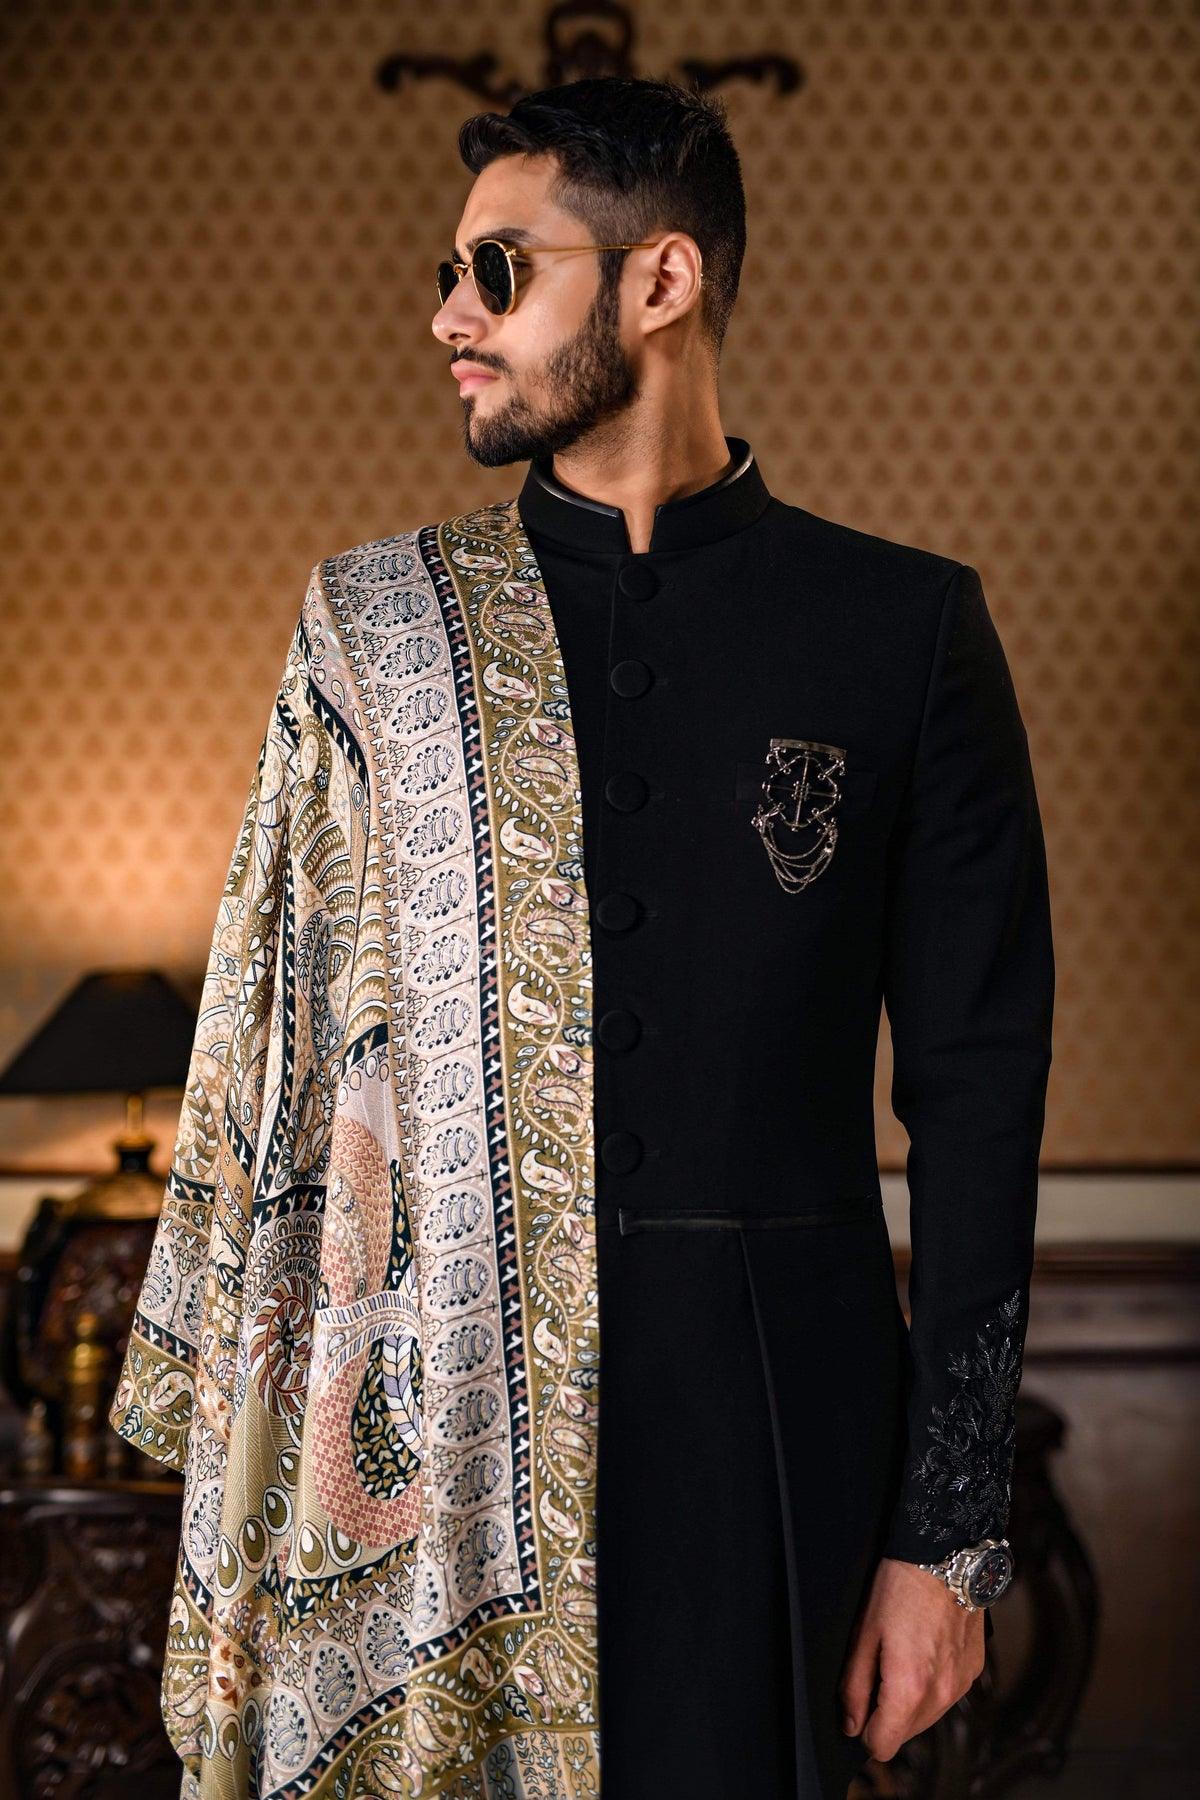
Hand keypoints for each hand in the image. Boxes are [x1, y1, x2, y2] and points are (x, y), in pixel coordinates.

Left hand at [838, 1556, 985, 1761]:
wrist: (945, 1554)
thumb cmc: (902, 1586)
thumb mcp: (864, 1632)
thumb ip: (855, 1686)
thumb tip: (851, 1724)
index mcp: (910, 1688)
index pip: (883, 1745)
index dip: (864, 1730)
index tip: (859, 1706)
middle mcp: (942, 1694)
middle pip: (905, 1734)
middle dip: (886, 1714)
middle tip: (878, 1669)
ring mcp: (961, 1684)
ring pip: (927, 1718)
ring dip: (910, 1701)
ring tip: (901, 1656)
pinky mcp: (973, 1671)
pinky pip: (946, 1696)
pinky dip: (932, 1685)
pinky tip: (923, 1651)